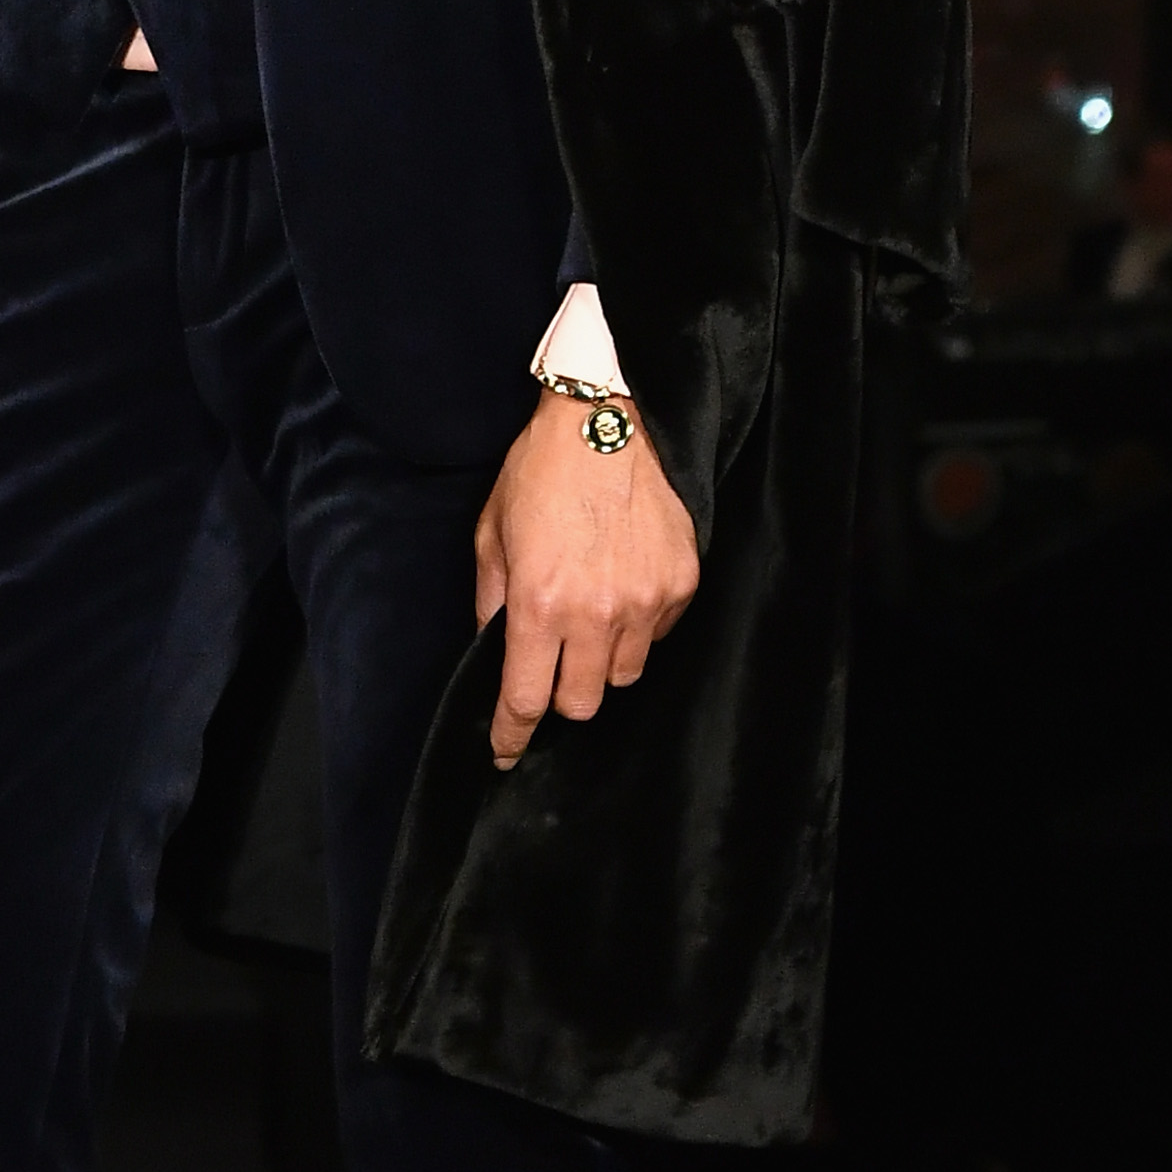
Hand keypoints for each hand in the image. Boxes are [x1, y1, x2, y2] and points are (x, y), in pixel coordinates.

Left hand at [473, 390, 699, 770]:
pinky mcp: (680, 584)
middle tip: (551, 658)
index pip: (527, 699)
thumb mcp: (492, 533)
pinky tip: (621, 586)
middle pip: (583, 702)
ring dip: (601, 662)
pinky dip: (637, 627)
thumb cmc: (541, 471)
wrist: (608, 419)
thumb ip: (491, 600)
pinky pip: (657, 636)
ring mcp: (646, 602)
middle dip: (561, 692)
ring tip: (589, 615)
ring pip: (624, 675)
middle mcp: (596, 613)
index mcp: (540, 604)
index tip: (504, 751)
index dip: (511, 733)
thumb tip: (493, 648)